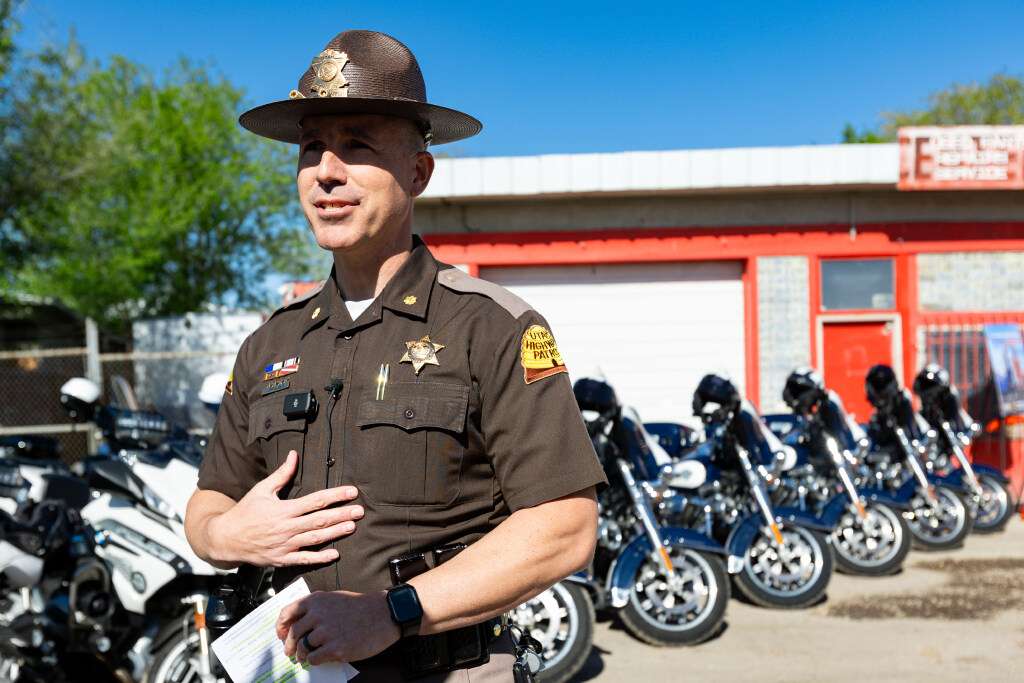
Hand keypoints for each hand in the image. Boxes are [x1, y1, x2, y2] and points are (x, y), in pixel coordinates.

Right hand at [208, 450, 362, 566]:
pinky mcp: (282, 559)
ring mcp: (285, 545)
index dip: (335, 495)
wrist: (225, 538)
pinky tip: (334, 554)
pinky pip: (304, 559)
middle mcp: (286, 527)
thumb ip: (281, 474)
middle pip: (319, 520)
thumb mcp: (262, 489)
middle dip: (341, 515)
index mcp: (283, 509)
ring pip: (315, 539)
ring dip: (335, 533)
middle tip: (360, 511)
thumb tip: (294, 455)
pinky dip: (320, 558)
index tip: (351, 491)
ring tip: (352, 527)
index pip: (315, 500)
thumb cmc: (245, 511)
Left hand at [277, 590, 399, 665]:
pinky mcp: (336, 648)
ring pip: (302, 648)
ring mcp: (327, 633)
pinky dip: (314, 660)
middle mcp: (318, 615)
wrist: (383, 614)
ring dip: (301, 655)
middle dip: (289, 646)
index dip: (280, 626)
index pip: (286, 613)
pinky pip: (314, 658)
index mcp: (316, 601)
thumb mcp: (333, 598)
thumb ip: (315, 607)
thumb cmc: (359, 606)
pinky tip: (319, 658)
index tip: (281, 634)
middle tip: (290, 652)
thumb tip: (297, 622)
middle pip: (292, 634)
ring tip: (304, 657)